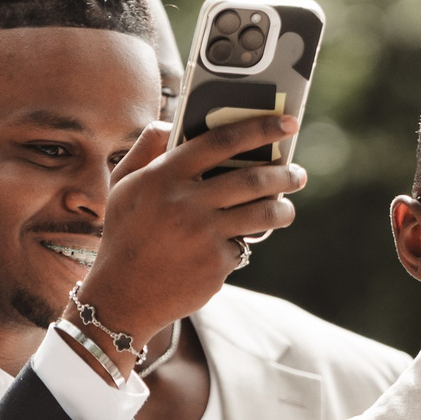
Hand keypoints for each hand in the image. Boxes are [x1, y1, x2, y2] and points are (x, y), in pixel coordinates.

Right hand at [77, 111, 302, 343]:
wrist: (122, 296)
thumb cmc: (126, 233)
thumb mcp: (123, 185)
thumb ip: (146, 148)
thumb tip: (174, 123)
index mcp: (164, 175)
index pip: (222, 140)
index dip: (260, 128)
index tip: (289, 124)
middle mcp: (186, 202)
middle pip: (253, 178)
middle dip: (285, 174)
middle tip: (298, 173)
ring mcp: (203, 235)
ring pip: (263, 214)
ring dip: (283, 209)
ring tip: (287, 208)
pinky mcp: (215, 265)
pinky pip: (242, 245)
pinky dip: (244, 243)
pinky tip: (240, 242)